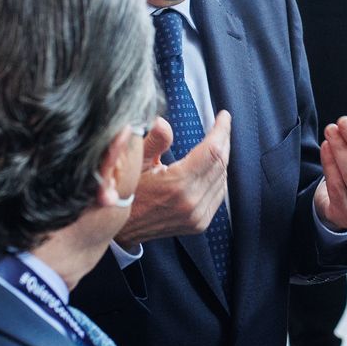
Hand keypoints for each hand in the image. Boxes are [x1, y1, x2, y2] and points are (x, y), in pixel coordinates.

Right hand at [114, 112, 231, 246]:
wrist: (122, 228)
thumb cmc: (126, 192)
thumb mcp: (134, 164)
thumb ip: (153, 142)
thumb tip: (161, 122)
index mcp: (178, 184)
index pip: (212, 151)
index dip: (221, 130)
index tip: (223, 116)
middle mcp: (192, 201)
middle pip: (220, 164)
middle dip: (224, 141)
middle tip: (221, 125)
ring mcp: (198, 215)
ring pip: (223, 179)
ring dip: (222, 159)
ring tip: (217, 142)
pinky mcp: (200, 223)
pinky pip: (219, 194)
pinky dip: (219, 177)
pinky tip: (212, 167)